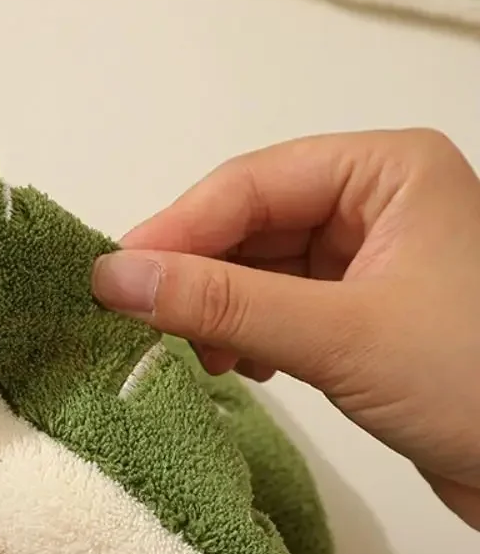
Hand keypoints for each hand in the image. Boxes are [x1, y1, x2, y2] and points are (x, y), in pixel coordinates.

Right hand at [92, 128, 479, 529]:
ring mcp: (370, 262)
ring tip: (194, 355)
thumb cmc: (473, 381)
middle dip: (197, 277)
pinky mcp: (365, 317)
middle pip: (251, 225)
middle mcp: (376, 203)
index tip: (111, 280)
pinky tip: (238, 366)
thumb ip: (223, 302)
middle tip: (138, 325)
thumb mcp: (338, 335)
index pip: (250, 184)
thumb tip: (113, 278)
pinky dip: (250, 336)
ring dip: (219, 311)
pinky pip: (282, 309)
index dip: (176, 231)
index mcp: (385, 171)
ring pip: (261, 271)